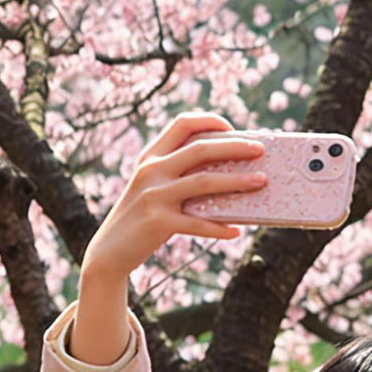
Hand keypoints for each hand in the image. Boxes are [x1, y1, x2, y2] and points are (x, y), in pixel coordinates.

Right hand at [72, 115, 266, 362]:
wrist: (109, 250)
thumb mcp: (154, 187)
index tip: (234, 128)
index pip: (182, 123)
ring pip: (204, 182)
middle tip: (261, 150)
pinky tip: (237, 232)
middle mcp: (151, 170)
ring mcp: (154, 195)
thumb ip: (180, 175)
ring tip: (262, 182)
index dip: (210, 121)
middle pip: (200, 149)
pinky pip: (198, 223)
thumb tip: (230, 172)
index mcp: (151, 156)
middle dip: (235, 146)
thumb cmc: (142, 216)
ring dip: (237, 182)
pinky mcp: (158, 222)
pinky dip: (219, 228)